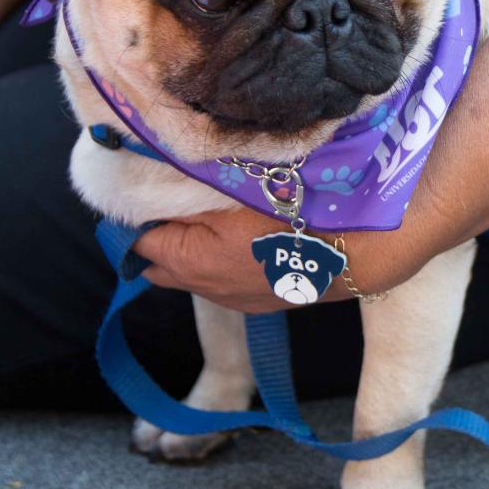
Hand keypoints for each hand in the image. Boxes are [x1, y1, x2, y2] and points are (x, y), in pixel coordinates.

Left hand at [135, 208, 381, 312]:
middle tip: (176, 202)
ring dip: (190, 248)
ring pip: (190, 274)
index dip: (138, 214)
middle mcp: (201, 288)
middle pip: (158, 263)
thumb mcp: (234, 191)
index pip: (136, 242)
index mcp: (187, 260)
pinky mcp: (254, 303)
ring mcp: (230, 300)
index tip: (149, 189)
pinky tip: (241, 239)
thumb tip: (149, 185)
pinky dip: (217, 261)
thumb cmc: (293, 213)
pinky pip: (219, 281)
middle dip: (159, 236)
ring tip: (211, 217)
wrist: (353, 251)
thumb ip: (185, 192)